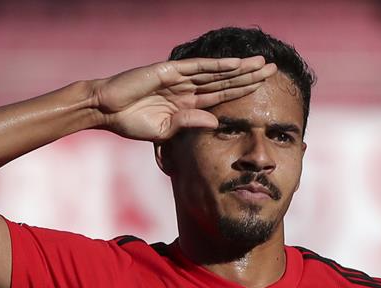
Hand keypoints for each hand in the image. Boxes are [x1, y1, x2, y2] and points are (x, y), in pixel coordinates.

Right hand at [91, 56, 277, 141]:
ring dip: (240, 68)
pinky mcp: (170, 71)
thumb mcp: (165, 131)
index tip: (264, 91)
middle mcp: (188, 88)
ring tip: (263, 64)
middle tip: (274, 70)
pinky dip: (218, 66)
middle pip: (226, 81)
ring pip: (217, 72)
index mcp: (188, 104)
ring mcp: (180, 78)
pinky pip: (198, 68)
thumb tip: (217, 124)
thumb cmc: (130, 122)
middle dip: (250, 76)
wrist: (106, 110)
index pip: (222, 97)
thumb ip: (190, 125)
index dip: (243, 93)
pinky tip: (236, 64)